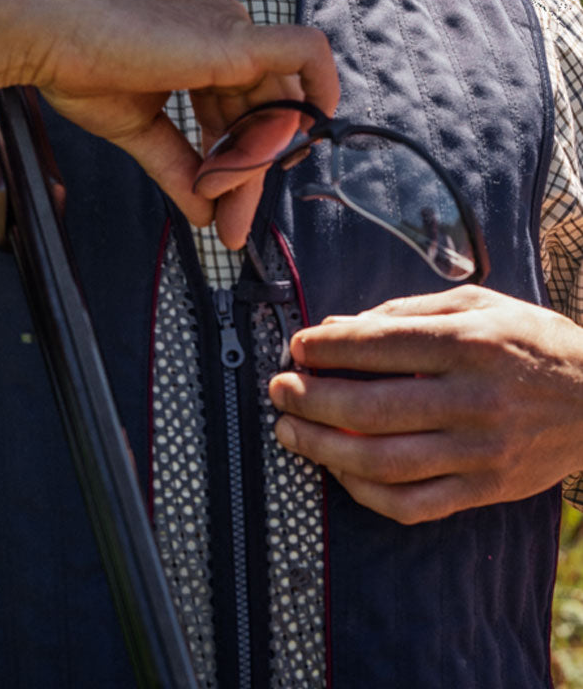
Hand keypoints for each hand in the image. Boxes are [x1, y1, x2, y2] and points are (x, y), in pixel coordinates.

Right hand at [10, 0, 337, 247]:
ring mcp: (232, 30)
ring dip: (253, 161)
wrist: (42, 38)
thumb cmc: (79, 69)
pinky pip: (305, 54)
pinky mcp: (233, 38)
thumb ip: (178, 167)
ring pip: (277, 103)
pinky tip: (305, 135)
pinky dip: (317, 91)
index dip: (238, 164)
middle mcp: (226, 31)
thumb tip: (206, 216)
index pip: (243, 112)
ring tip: (216, 197)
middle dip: (250, 173)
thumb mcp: (140, 129)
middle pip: (264, 112)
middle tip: (229, 224)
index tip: (218, 211)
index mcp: (204, 47)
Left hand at [268, 285, 582, 523]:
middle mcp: (473, 398)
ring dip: (324, 449)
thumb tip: (334, 327)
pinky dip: (365, 493)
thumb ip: (403, 312)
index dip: (327, 348)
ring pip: (385, 462)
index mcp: (469, 343)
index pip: (380, 345)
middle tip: (279, 390)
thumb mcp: (476, 304)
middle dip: (310, 399)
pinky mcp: (486, 490)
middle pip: (373, 407)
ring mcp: (480, 451)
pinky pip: (414, 505)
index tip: (296, 347)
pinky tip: (338, 471)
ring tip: (290, 432)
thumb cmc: (528, 340)